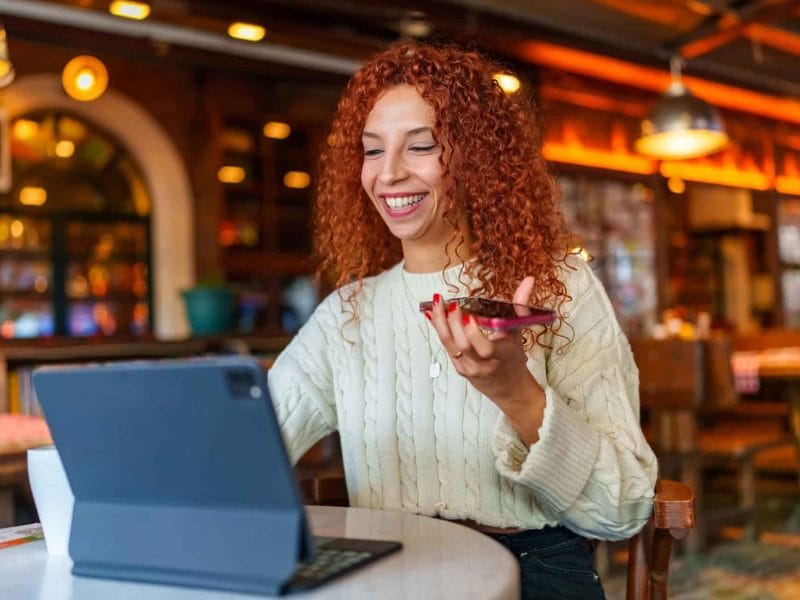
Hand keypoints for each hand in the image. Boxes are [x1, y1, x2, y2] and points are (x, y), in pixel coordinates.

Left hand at [427, 276, 545, 443]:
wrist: (509, 388)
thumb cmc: (513, 357)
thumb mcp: (519, 331)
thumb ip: (521, 305)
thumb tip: (528, 280)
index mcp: (499, 356)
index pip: (484, 348)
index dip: (474, 333)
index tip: (470, 315)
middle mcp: (481, 364)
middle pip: (462, 345)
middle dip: (453, 322)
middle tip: (451, 303)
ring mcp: (468, 367)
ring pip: (449, 345)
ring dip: (440, 322)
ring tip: (436, 302)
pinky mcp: (458, 368)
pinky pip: (445, 347)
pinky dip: (438, 329)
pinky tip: (432, 313)